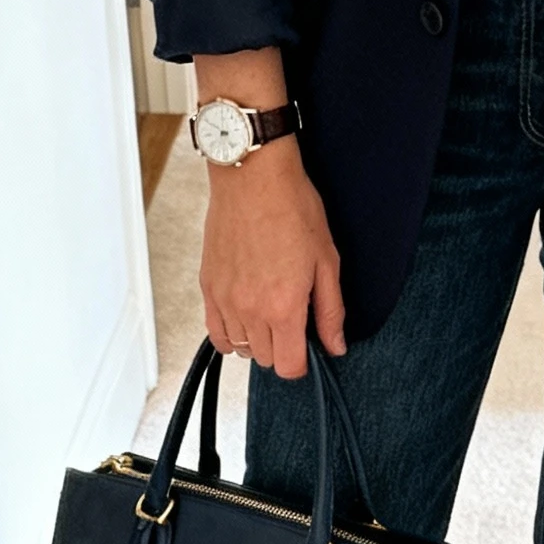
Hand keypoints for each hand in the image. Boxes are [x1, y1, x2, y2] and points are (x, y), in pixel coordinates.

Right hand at [200, 140, 345, 379]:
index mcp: (283, 306)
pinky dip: (230, 333)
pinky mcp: (208, 286)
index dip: (303, 363)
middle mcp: (249, 310)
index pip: (288, 367)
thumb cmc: (293, 209)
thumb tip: (335, 346)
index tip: (308, 348)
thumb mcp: (327, 261)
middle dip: (282, 348)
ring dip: (257, 340)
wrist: (253, 177)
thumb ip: (330, 311)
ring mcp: (225, 300)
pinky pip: (216, 331)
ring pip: (240, 348)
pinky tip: (245, 316)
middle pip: (265, 360)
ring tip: (270, 311)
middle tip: (294, 319)